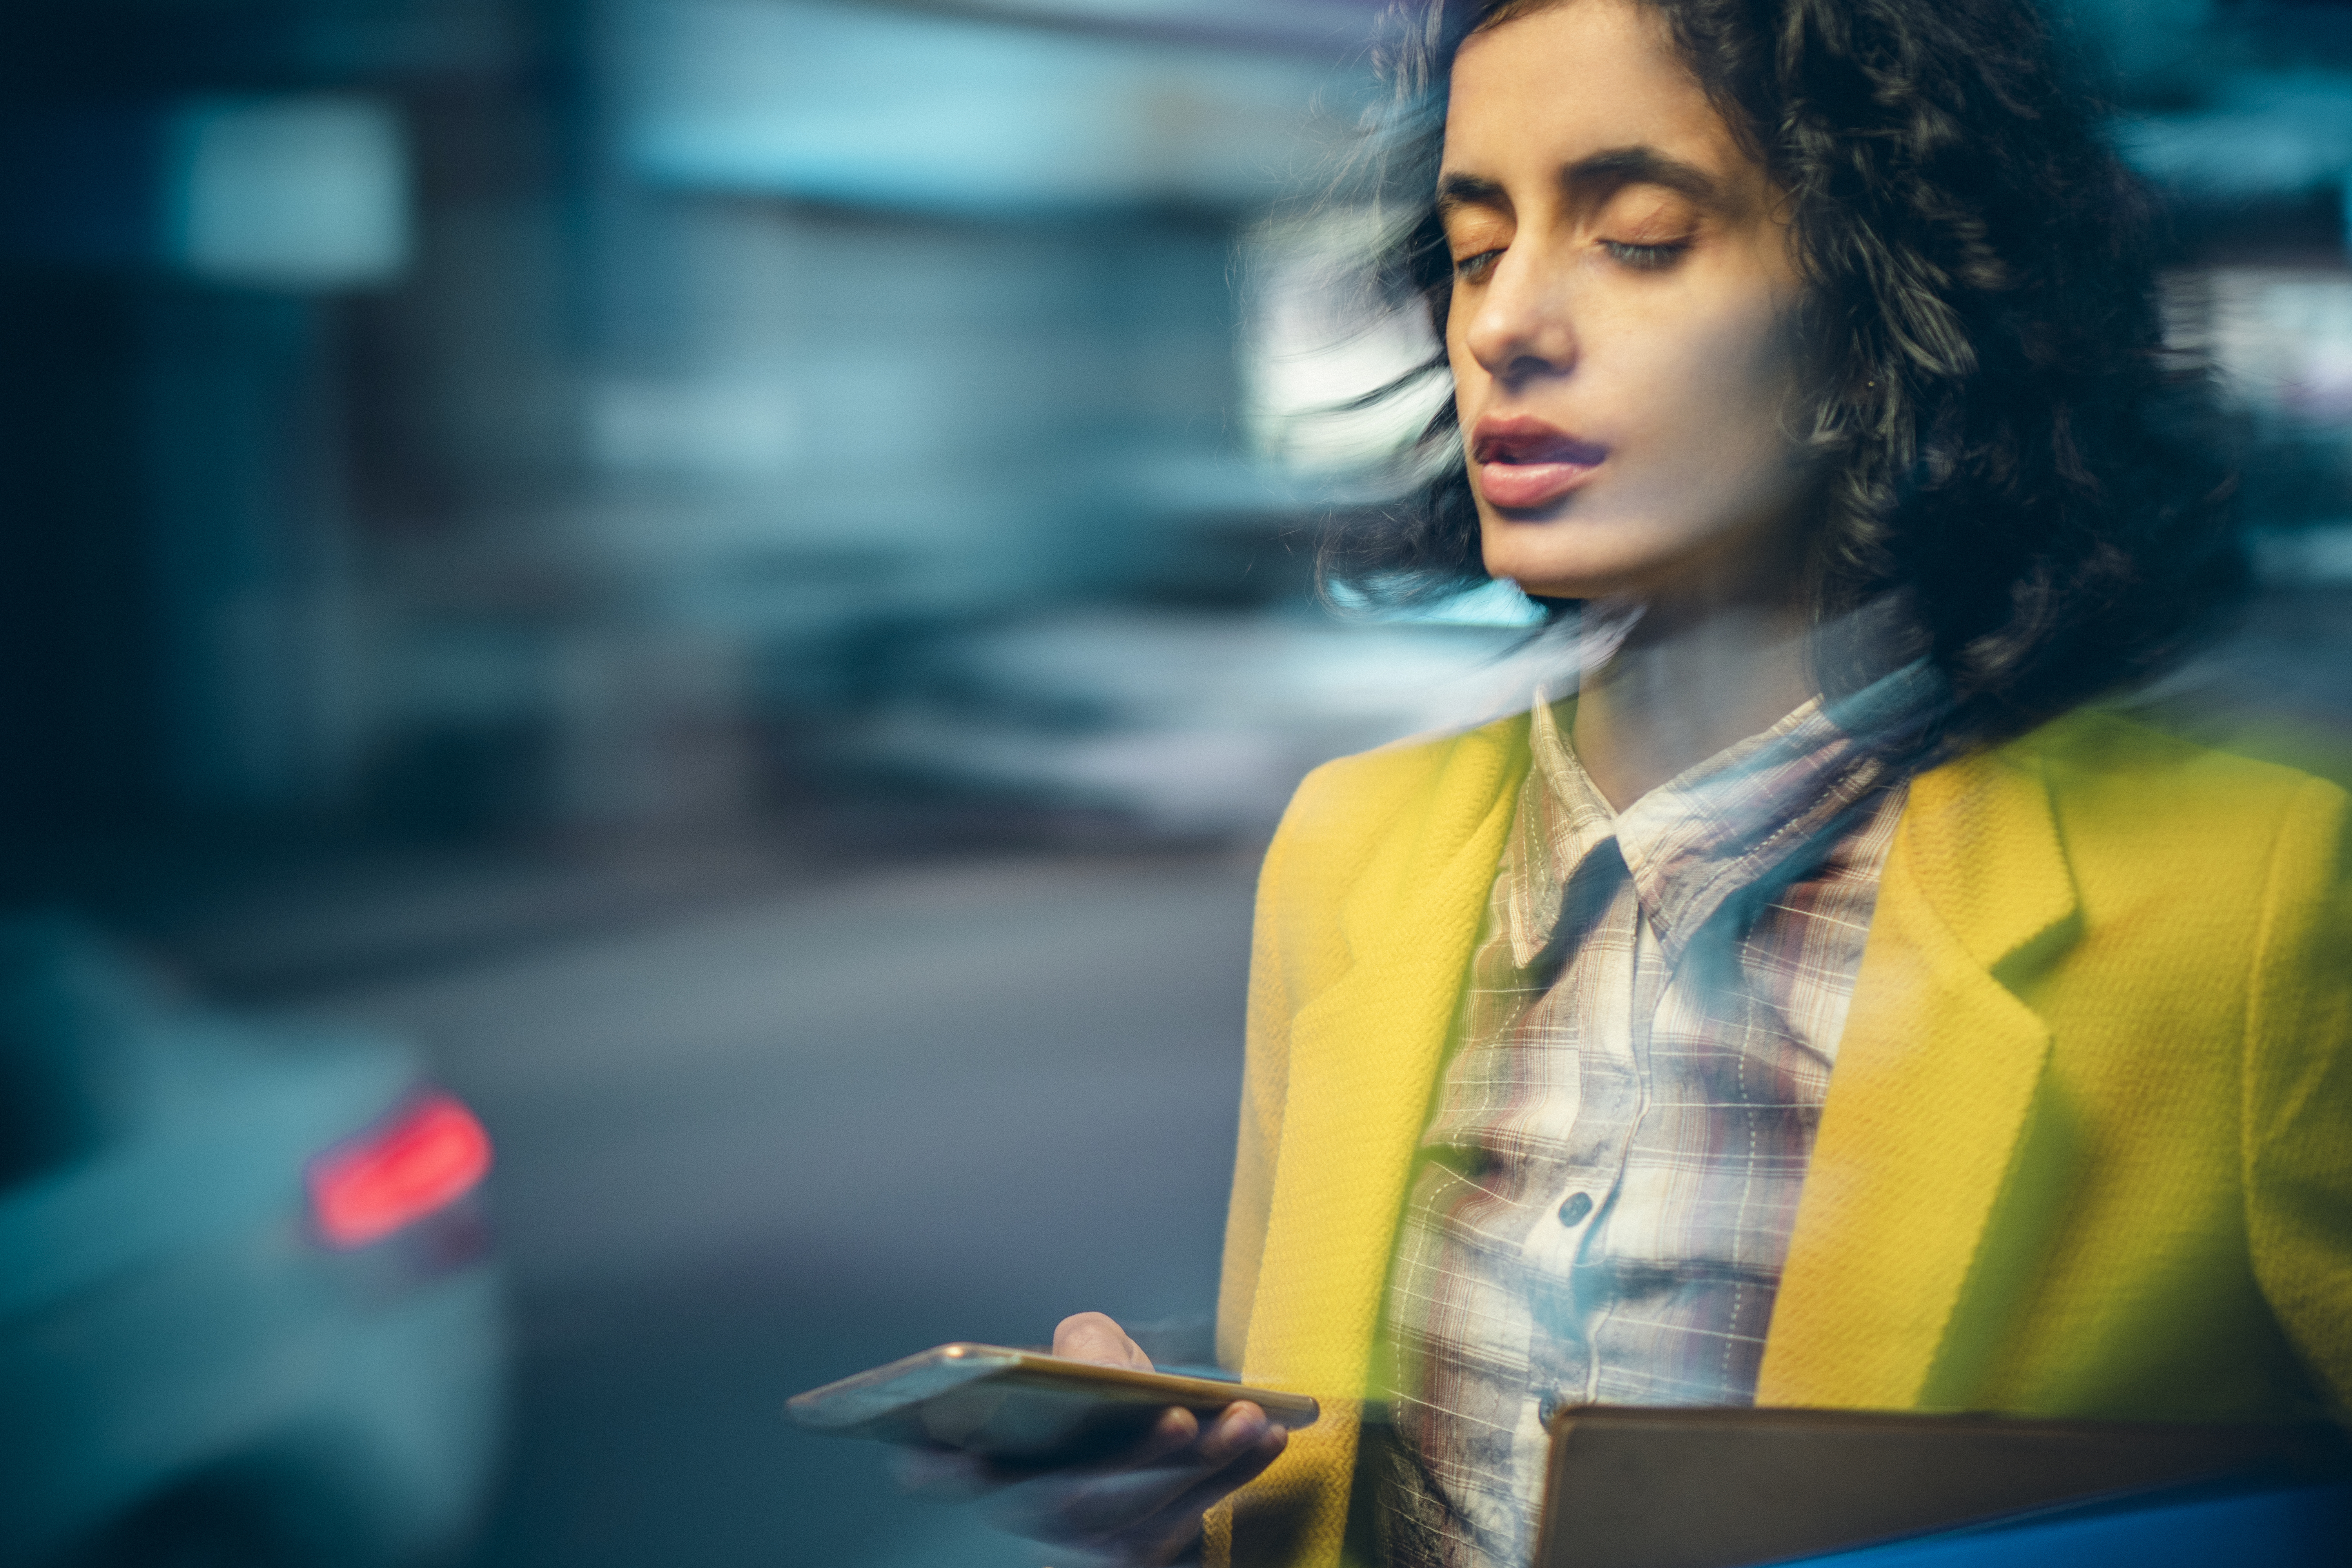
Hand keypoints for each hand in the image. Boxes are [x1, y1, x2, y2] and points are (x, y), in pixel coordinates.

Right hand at [892, 1312, 1287, 1566]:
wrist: (1145, 1443)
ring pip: (1154, 1511)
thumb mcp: (1086, 1354)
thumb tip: (1100, 1365)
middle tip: (1180, 1415)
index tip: (929, 1459)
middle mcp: (1040, 1509)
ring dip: (1208, 1461)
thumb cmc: (1100, 1395)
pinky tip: (1273, 1433)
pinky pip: (1206, 1510)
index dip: (934, 1469)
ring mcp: (1100, 1537)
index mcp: (996, 1463)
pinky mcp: (1159, 1546)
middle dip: (1139, 1459)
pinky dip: (1241, 1472)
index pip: (946, 1472)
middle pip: (1082, 1499)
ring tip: (1249, 1417)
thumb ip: (1085, 1342)